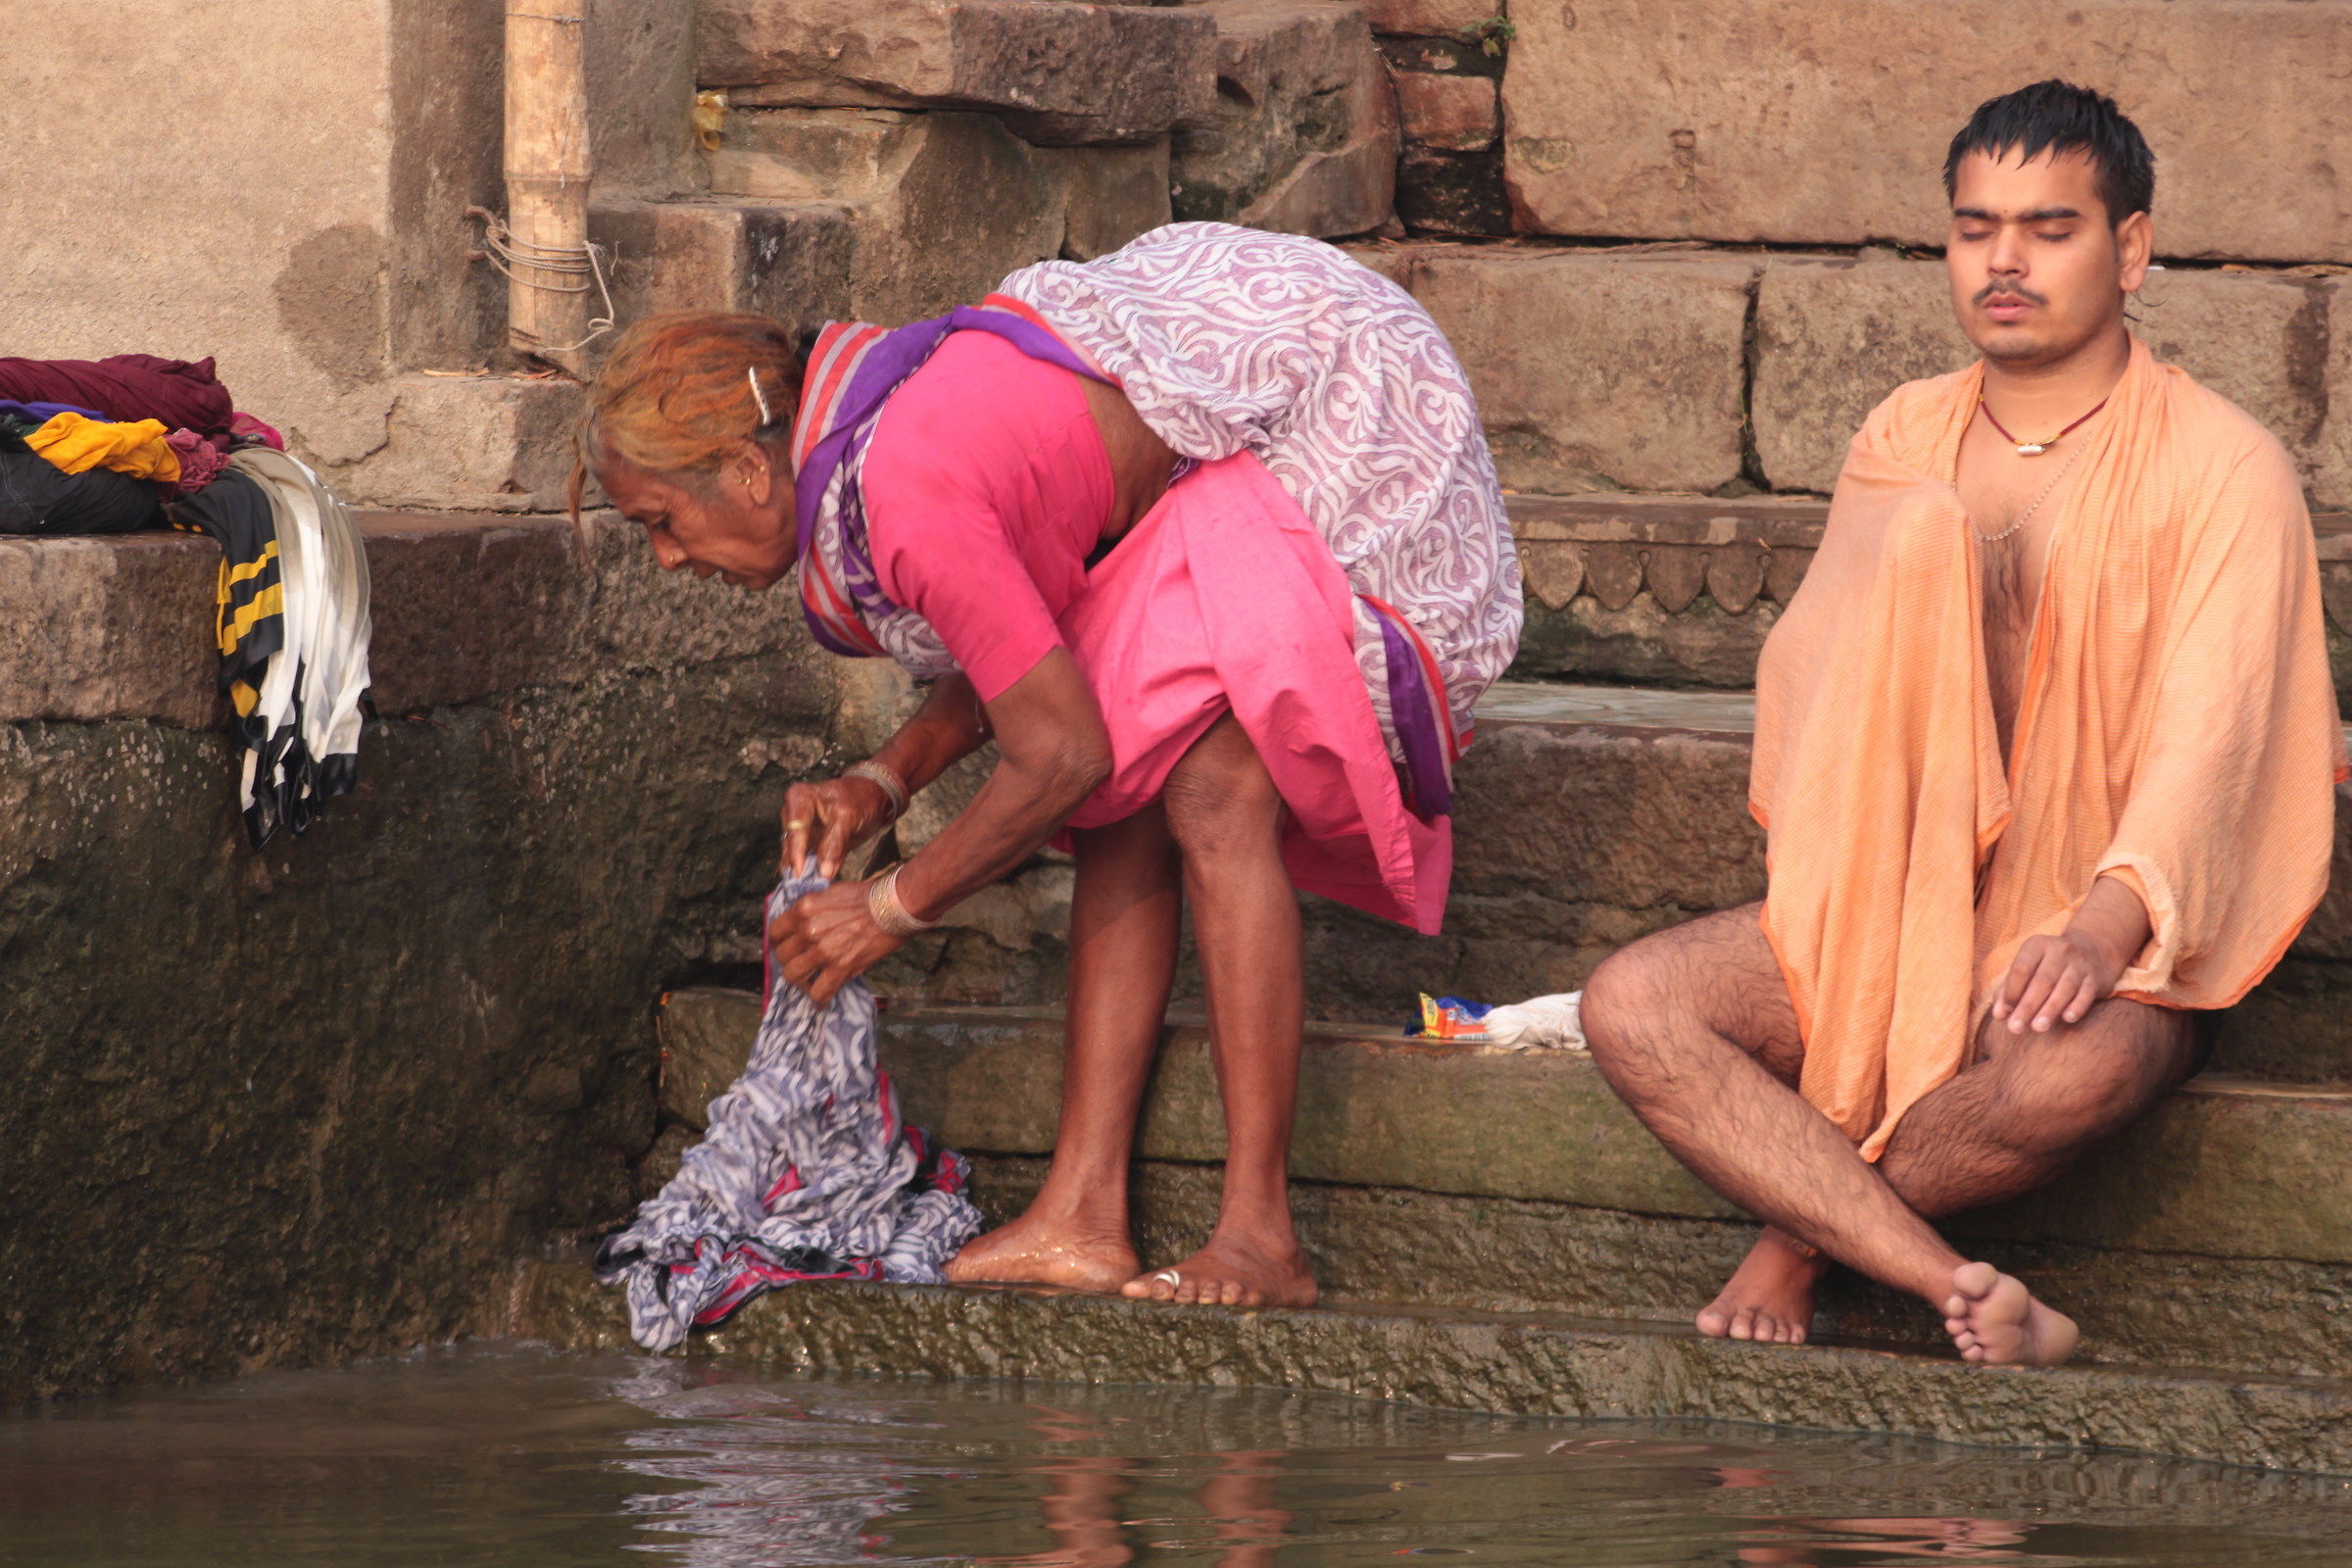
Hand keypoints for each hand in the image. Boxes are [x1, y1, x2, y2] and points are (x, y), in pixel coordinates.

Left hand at [767, 881, 900, 1004]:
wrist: (893, 906)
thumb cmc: (866, 896)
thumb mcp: (830, 893)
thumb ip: (812, 910)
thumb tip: (802, 924)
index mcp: (804, 909)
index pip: (775, 932)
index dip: (779, 942)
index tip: (786, 947)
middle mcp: (808, 930)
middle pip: (782, 956)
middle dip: (790, 961)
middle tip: (800, 963)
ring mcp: (823, 951)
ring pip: (793, 975)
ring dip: (800, 980)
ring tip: (809, 981)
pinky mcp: (840, 968)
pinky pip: (820, 992)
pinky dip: (818, 999)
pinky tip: (822, 1001)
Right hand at [781, 775, 896, 878]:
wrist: (871, 797)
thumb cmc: (860, 799)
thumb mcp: (848, 817)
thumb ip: (835, 844)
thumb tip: (824, 872)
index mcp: (800, 798)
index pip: (795, 830)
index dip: (797, 853)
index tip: (799, 874)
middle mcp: (793, 813)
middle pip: (791, 844)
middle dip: (797, 865)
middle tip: (801, 888)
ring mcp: (799, 829)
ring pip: (795, 854)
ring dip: (801, 872)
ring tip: (803, 890)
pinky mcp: (808, 842)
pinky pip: (805, 859)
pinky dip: (808, 872)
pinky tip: (808, 886)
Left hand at [1990, 931, 2121, 1033]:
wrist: (2092, 951)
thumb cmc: (2048, 965)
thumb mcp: (2028, 968)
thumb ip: (2009, 990)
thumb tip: (1999, 1015)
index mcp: (2037, 945)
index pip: (2021, 969)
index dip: (2011, 991)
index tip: (2004, 1013)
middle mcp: (2059, 951)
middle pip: (2042, 981)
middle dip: (2027, 1006)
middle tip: (2015, 1028)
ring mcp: (2080, 964)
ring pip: (2065, 988)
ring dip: (2050, 1009)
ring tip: (2038, 1028)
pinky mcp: (2095, 978)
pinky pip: (2086, 993)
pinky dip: (2077, 1006)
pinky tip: (2068, 1018)